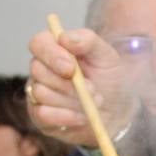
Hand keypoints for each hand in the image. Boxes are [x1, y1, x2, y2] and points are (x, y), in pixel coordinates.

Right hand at [27, 24, 135, 146]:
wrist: (118, 110)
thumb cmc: (109, 79)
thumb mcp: (106, 55)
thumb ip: (87, 40)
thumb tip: (64, 38)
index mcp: (53, 48)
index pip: (38, 44)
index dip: (52, 55)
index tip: (71, 68)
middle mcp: (40, 69)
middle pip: (38, 71)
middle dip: (68, 84)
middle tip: (94, 90)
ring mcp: (37, 93)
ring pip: (41, 93)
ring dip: (72, 101)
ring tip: (94, 103)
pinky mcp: (40, 117)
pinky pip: (42, 115)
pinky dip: (65, 117)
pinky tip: (82, 117)